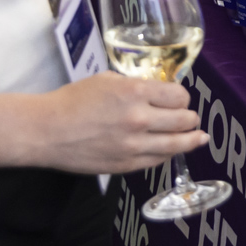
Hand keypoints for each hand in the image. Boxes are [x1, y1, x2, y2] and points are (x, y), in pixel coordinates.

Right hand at [32, 72, 206, 173]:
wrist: (47, 131)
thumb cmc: (73, 101)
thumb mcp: (108, 80)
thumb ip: (136, 86)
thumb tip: (156, 92)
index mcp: (136, 92)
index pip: (179, 96)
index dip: (182, 97)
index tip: (180, 99)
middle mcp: (140, 118)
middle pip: (184, 120)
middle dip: (190, 118)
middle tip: (190, 118)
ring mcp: (134, 145)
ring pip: (177, 144)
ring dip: (191, 139)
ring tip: (199, 137)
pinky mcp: (126, 165)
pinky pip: (158, 160)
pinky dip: (169, 154)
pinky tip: (173, 151)